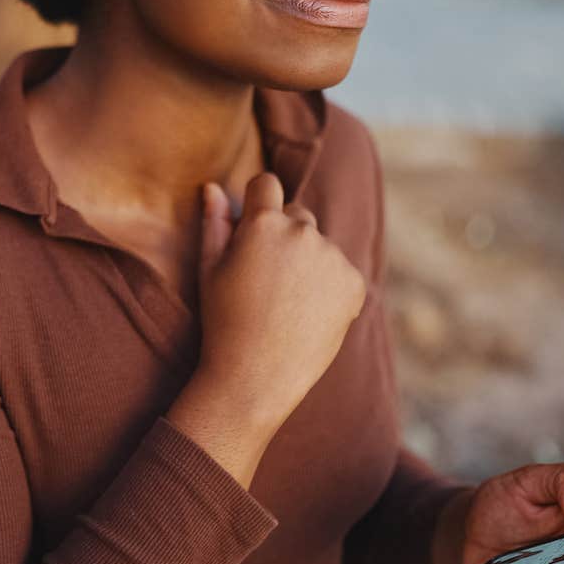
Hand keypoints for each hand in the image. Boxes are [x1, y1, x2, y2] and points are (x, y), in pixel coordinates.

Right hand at [197, 173, 367, 431]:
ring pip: (320, 245)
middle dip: (284, 235)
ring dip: (308, 261)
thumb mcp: (209, 270)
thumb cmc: (223, 322)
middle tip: (266, 279)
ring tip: (287, 303)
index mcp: (264, 223)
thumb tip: (213, 187)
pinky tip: (308, 314)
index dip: (257, 201)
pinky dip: (330, 286)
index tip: (252, 224)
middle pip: (297, 215)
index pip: (266, 184)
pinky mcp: (354, 283)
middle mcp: (303, 232)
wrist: (255, 379)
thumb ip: (214, 223)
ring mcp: (332, 257)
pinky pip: (341, 271)